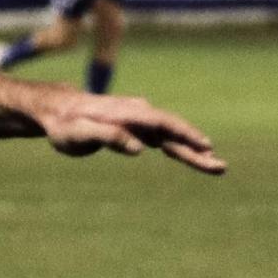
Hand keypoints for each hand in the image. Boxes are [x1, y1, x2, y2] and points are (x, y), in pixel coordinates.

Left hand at [40, 92, 225, 174]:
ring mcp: (139, 121)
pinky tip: (194, 157)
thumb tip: (138, 148)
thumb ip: (108, 137)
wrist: (57, 111)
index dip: (186, 135)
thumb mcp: (79, 133)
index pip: (164, 123)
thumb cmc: (65, 124)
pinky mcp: (136, 129)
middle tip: (220, 167)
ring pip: (171, 137)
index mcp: (127, 114)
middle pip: (173, 132)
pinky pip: (162, 139)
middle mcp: (138, 114)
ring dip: (193, 151)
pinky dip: (179, 149)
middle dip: (197, 149)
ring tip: (215, 166)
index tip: (205, 146)